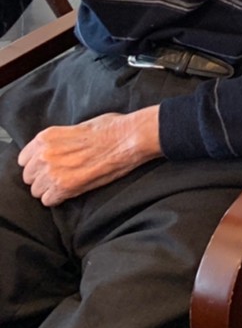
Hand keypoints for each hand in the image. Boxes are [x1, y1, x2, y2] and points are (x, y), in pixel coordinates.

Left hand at [18, 108, 162, 205]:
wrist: (130, 137)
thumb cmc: (112, 128)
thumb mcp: (78, 127)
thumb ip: (60, 141)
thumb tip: (58, 150)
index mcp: (46, 137)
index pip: (24, 160)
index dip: (37, 164)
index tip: (48, 167)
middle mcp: (45, 154)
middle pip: (29, 177)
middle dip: (42, 178)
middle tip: (61, 176)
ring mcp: (53, 171)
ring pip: (37, 191)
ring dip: (50, 189)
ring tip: (67, 184)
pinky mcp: (66, 186)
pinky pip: (49, 201)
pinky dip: (59, 199)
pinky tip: (71, 191)